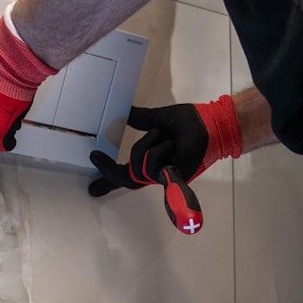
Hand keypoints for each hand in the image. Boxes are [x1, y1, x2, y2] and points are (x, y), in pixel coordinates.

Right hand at [88, 95, 241, 196]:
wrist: (210, 122)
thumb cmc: (189, 122)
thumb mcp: (156, 119)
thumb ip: (138, 119)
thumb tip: (121, 113)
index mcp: (151, 161)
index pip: (124, 174)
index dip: (107, 180)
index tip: (92, 189)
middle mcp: (156, 172)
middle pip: (127, 173)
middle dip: (111, 167)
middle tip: (99, 154)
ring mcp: (166, 175)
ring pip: (143, 164)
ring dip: (154, 143)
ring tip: (170, 136)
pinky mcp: (177, 174)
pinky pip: (159, 172)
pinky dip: (158, 178)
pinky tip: (155, 176)